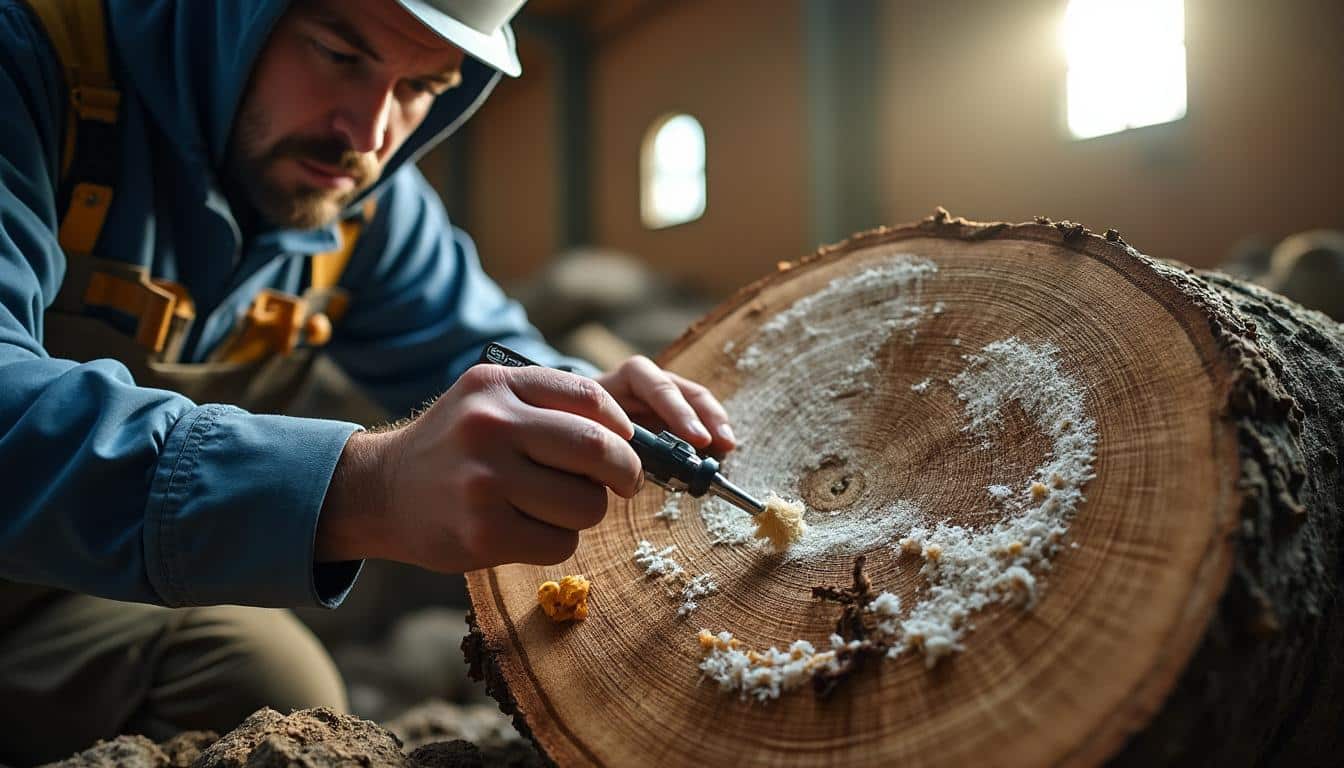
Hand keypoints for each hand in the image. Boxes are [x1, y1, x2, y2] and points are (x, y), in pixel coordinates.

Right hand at [317, 364, 642, 571]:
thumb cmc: (455, 446)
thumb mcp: (489, 400)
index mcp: (498, 386)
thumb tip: (631, 436)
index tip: (626, 446)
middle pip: (598, 450)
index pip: (592, 399)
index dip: (623, 429)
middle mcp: (490, 426)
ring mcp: (484, 482)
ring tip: (562, 508)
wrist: (381, 490)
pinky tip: (530, 531)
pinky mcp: (482, 534)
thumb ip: (550, 404)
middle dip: (626, 472)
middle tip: (626, 484)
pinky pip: (560, 543)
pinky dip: (559, 541)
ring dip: (589, 512)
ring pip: (586, 504)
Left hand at [596, 355, 736, 455]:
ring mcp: (669, 391)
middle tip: (721, 444)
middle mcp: (654, 380)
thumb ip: (615, 444)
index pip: (658, 387)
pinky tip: (721, 451)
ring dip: (717, 425)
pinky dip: (713, 433)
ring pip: (700, 402)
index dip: (679, 413)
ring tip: (727, 449)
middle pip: (687, 391)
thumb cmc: (589, 423)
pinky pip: (702, 417)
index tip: (696, 439)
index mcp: (629, 378)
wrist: (584, 416)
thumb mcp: (595, 429)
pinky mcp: (679, 408)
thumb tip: (637, 469)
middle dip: (707, 418)